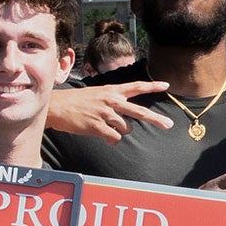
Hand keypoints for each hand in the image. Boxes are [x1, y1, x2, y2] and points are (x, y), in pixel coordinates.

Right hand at [48, 82, 173, 142]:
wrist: (57, 106)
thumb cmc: (77, 102)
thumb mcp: (97, 94)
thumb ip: (113, 104)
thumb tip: (124, 121)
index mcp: (111, 91)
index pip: (136, 87)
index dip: (152, 86)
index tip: (166, 85)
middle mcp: (111, 101)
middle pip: (139, 111)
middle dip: (156, 119)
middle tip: (169, 124)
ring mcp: (105, 114)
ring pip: (126, 129)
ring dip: (120, 132)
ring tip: (107, 128)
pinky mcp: (98, 127)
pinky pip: (114, 138)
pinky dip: (111, 140)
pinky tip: (104, 136)